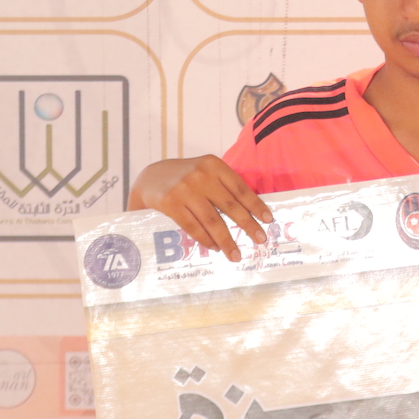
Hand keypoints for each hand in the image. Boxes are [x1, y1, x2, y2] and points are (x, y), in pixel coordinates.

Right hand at [127, 156, 271, 262]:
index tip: (268, 220)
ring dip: (226, 240)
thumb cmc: (186, 178)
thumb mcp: (206, 173)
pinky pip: (193, 226)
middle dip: (247, 225)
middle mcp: (201, 175)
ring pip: (212, 220)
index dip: (256, 206)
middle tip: (260, 240)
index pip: (240, 189)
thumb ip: (224, 186)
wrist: (150, 177)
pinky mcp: (170, 203)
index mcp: (214, 165)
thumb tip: (252, 214)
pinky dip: (206, 239)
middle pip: (230, 206)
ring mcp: (184, 189)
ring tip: (235, 254)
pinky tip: (215, 247)